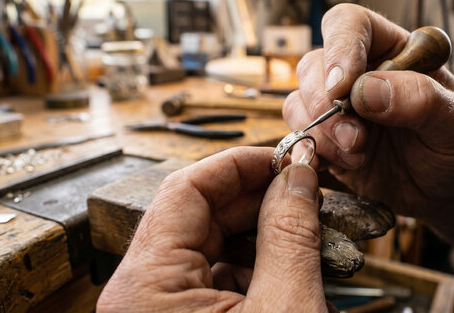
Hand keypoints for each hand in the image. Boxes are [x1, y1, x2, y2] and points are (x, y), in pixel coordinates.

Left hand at [97, 147, 329, 311]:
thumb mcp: (284, 309)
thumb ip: (290, 236)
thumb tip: (298, 177)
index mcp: (145, 288)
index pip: (185, 189)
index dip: (240, 164)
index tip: (285, 156)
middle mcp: (142, 295)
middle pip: (200, 216)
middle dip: (260, 200)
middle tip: (306, 190)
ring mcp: (161, 310)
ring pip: (213, 247)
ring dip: (266, 237)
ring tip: (310, 234)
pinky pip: (217, 279)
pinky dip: (258, 271)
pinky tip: (295, 271)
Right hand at [283, 3, 453, 224]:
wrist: (449, 192)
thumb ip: (420, 100)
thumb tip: (366, 90)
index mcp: (391, 51)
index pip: (350, 24)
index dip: (340, 48)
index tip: (343, 88)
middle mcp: (358, 74)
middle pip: (313, 64)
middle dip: (325, 105)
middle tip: (355, 139)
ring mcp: (338, 108)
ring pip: (299, 101)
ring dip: (320, 132)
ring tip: (357, 158)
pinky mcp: (326, 141)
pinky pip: (298, 137)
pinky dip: (309, 152)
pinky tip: (339, 166)